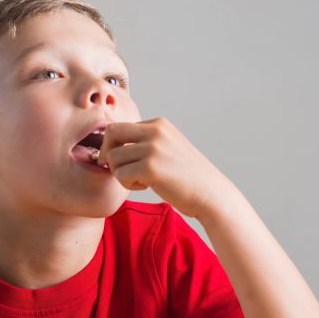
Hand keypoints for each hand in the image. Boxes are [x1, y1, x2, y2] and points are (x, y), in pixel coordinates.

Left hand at [98, 117, 236, 218]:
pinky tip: (145, 186)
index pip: (120, 127)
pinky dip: (128, 184)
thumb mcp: (167, 147)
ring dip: (120, 173)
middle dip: (108, 153)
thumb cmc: (186, 176)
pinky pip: (121, 175)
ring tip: (139, 180)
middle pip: (111, 133)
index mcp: (159, 124)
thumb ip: (144, 142)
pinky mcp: (150, 168)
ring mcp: (153, 148)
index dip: (114, 146)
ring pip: (113, 158)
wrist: (210, 193)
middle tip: (118, 169)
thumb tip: (110, 147)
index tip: (122, 161)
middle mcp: (155, 131)